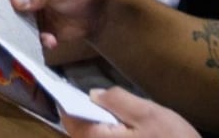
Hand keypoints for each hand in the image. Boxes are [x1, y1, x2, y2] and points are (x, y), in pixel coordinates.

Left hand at [61, 87, 200, 137]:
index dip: (70, 100)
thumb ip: (118, 100)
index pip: (69, 118)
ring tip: (116, 116)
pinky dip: (110, 137)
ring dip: (100, 126)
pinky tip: (125, 132)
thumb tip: (93, 95)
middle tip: (102, 101)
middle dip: (87, 114)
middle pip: (79, 131)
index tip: (75, 87)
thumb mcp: (149, 114)